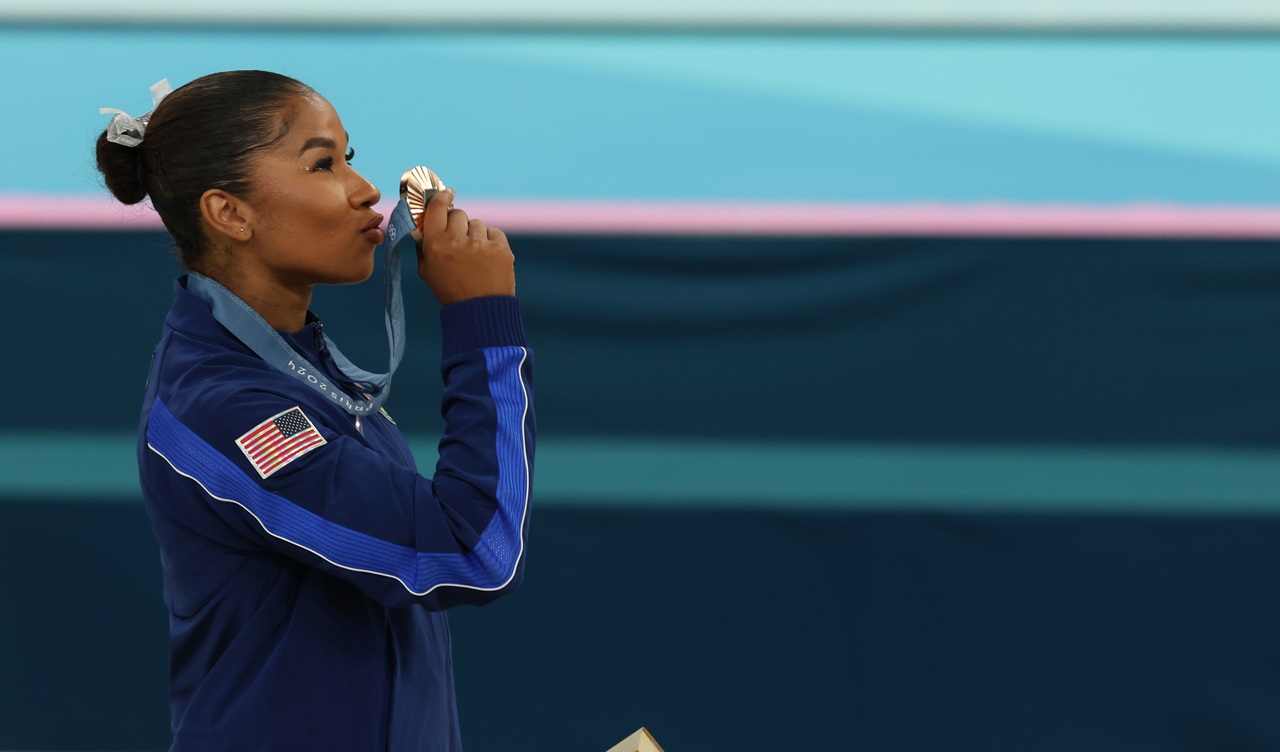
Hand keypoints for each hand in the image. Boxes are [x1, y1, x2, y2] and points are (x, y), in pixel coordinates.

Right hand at [415, 188, 515, 305]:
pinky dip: (491, 242)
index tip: (446, 193)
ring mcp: (480, 244)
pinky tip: (488, 259)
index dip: (441, 197)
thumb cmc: (450, 291)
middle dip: (459, 224)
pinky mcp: (500, 248)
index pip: (437, 207)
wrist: (480, 311)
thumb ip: (423, 246)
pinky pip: (494, 232)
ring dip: (475, 235)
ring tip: (475, 257)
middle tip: (460, 240)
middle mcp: (456, 241)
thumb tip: (423, 224)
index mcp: (435, 245)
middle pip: (458, 214)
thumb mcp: (427, 271)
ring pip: (477, 224)